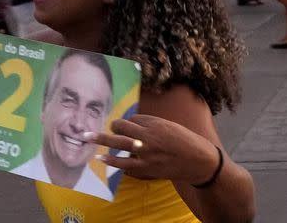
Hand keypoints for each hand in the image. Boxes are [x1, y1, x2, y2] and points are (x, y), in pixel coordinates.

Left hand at [91, 114, 219, 184]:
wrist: (199, 161)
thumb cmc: (185, 141)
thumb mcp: (169, 126)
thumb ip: (150, 125)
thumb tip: (132, 125)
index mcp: (155, 124)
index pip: (133, 118)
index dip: (129, 122)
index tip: (128, 126)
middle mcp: (148, 136)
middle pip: (122, 127)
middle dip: (110, 126)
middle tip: (101, 128)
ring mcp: (146, 152)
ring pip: (119, 143)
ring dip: (101, 139)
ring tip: (87, 137)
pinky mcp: (147, 167)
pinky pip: (125, 163)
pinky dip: (111, 159)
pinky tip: (100, 157)